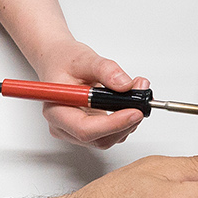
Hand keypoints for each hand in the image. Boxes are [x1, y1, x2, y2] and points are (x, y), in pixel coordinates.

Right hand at [25, 36, 147, 148]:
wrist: (57, 61)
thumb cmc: (63, 60)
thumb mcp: (84, 58)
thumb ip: (105, 70)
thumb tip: (125, 85)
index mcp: (56, 111)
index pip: (85, 129)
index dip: (113, 124)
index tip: (134, 111)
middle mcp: (63, 127)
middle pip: (99, 139)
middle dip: (125, 123)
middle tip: (141, 100)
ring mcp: (74, 131)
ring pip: (108, 139)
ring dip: (128, 122)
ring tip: (136, 93)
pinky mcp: (88, 130)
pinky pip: (110, 134)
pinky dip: (124, 121)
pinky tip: (128, 102)